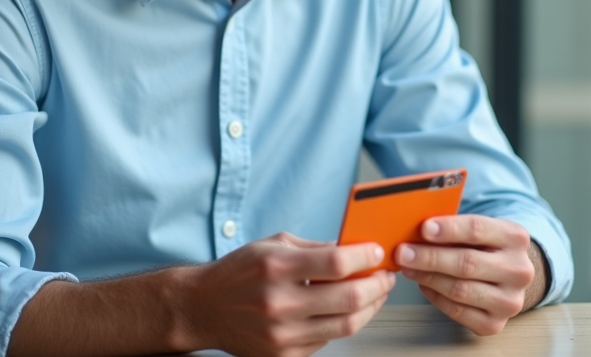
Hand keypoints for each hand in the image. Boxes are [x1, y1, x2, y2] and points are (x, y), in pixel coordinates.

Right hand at [183, 232, 394, 356]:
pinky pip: (328, 340)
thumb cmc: (238, 272)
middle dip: (377, 284)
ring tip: (375, 293)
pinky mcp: (284, 355)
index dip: (365, 256)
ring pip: (346, 324)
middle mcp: (280, 303)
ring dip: (370, 307)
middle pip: (349, 297)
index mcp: (277, 268)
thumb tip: (353, 249)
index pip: (336, 263)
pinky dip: (344, 323)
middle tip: (386, 275)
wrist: (204, 308)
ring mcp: (282, 334)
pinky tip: (347, 310)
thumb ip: (314, 248)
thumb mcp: (273, 245)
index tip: (377, 251)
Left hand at [395, 215, 538, 335]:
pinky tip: (423, 284)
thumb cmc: (486, 247)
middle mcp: (519, 270)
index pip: (477, 229)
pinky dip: (435, 296)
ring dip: (428, 277)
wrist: (510, 277)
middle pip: (467, 263)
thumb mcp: (481, 229)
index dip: (449, 229)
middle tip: (403, 252)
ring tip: (408, 267)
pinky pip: (457, 310)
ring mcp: (509, 301)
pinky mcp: (494, 324)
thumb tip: (416, 229)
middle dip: (430, 257)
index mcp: (515, 237)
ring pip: (460, 289)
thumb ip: (455, 227)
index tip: (423, 228)